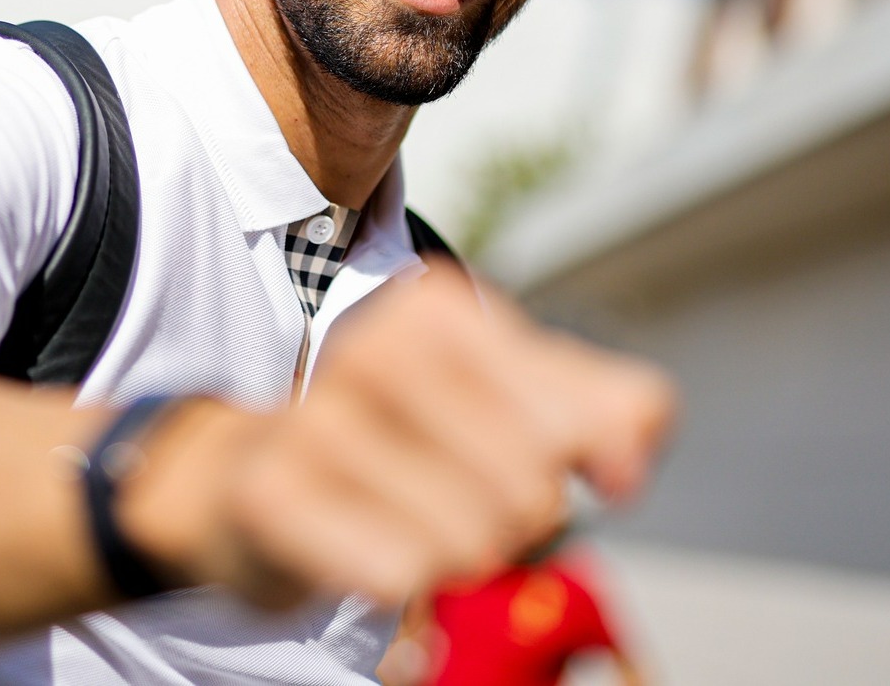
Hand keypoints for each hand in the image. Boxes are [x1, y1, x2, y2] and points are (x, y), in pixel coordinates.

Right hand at [119, 259, 674, 608]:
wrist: (256, 474)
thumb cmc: (400, 438)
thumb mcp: (505, 400)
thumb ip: (597, 408)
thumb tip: (633, 456)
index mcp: (439, 308)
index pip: (587, 421)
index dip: (589, 467)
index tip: (559, 470)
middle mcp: (374, 344)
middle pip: (530, 489)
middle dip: (513, 520)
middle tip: (461, 498)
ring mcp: (317, 415)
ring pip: (468, 540)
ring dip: (453, 557)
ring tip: (409, 521)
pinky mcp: (273, 490)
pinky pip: (396, 574)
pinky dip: (398, 581)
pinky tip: (363, 543)